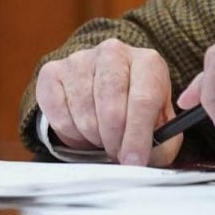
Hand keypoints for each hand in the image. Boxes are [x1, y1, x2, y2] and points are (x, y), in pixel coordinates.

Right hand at [33, 39, 180, 165]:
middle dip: (113, 141)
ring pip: (83, 114)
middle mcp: (113, 53)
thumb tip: (140, 161)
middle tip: (117, 154)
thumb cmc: (137, 109)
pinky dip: (70, 133)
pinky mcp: (52, 71)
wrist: (106, 87)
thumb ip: (161, 144)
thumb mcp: (161, 125)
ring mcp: (79, 60)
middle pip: (111, 108)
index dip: (137, 137)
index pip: (143, 100)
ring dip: (93, 137)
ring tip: (102, 136)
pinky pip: (58, 115)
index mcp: (147, 62)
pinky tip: (82, 128)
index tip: (133, 162)